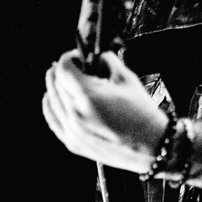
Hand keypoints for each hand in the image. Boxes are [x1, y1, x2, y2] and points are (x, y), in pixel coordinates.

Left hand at [42, 48, 170, 172]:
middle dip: (63, 70)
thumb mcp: (127, 80)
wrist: (151, 145)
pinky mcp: (73, 143)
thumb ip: (108, 62)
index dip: (70, 57)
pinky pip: (53, 120)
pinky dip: (51, 106)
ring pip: (52, 100)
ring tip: (64, 79)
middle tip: (75, 66)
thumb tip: (97, 55)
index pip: (64, 68)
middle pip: (55, 83)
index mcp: (89, 96)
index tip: (78, 57)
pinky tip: (52, 98)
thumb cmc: (143, 115)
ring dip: (55, 86)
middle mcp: (76, 114)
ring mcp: (72, 131)